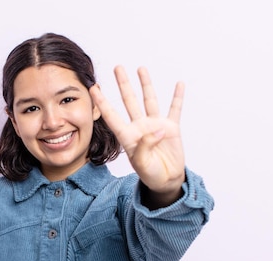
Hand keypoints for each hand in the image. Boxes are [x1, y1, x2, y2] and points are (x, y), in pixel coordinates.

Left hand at [90, 66, 185, 204]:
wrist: (167, 181)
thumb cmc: (151, 175)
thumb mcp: (142, 165)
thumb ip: (145, 147)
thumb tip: (157, 129)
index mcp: (128, 136)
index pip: (112, 116)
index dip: (102, 102)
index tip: (93, 88)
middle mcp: (140, 127)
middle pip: (129, 101)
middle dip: (123, 84)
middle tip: (117, 67)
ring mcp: (155, 125)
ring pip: (149, 100)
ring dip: (146, 84)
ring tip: (140, 68)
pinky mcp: (171, 128)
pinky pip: (175, 109)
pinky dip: (177, 97)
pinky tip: (179, 84)